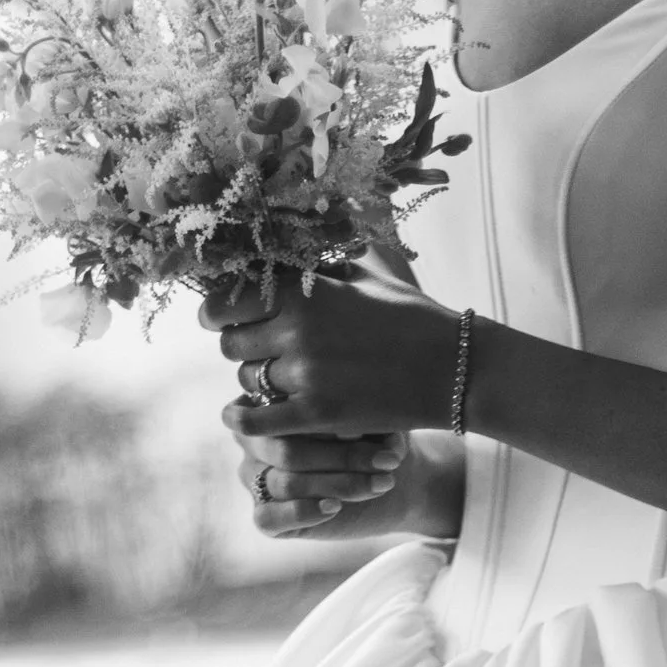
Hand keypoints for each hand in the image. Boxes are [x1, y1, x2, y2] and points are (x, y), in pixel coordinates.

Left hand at [203, 258, 458, 436]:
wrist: (453, 366)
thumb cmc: (411, 316)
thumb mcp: (366, 274)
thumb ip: (320, 265)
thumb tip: (288, 247)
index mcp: (303, 289)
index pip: (231, 297)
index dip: (215, 309)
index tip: (213, 317)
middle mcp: (297, 328)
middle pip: (232, 342)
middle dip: (239, 346)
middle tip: (254, 350)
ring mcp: (306, 373)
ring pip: (248, 379)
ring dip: (256, 380)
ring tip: (275, 379)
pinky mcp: (318, 414)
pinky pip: (258, 419)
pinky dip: (243, 419)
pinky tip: (236, 416)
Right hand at [228, 410, 409, 539]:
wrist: (390, 478)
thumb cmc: (376, 438)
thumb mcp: (372, 419)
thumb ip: (354, 417)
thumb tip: (346, 430)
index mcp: (267, 403)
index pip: (282, 413)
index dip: (323, 424)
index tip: (366, 431)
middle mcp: (253, 439)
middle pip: (285, 450)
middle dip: (341, 458)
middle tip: (386, 462)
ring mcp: (253, 477)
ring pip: (286, 483)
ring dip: (339, 485)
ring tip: (380, 483)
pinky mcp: (264, 515)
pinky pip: (269, 517)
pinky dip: (305, 512)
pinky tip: (335, 507)